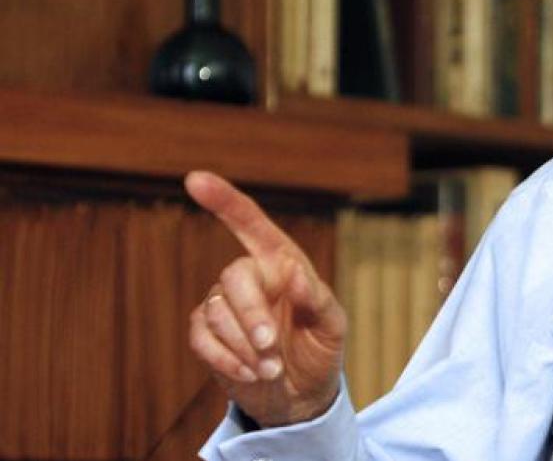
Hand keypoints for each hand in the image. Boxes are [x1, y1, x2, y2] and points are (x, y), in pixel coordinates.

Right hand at [186, 171, 346, 426]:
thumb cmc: (320, 350)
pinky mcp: (207, 335)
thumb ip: (318, 298)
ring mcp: (225, 306)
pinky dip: (226, 359)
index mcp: (282, 264)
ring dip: (244, 345)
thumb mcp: (333, 326)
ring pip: (216, 312)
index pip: (251, 224)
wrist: (300, 396)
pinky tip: (250, 373)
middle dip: (250, 313)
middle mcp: (251, 278)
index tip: (195, 179)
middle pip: (233, 276)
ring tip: (272, 368)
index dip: (224, 201)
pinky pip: (201, 337)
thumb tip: (295, 273)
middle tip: (270, 344)